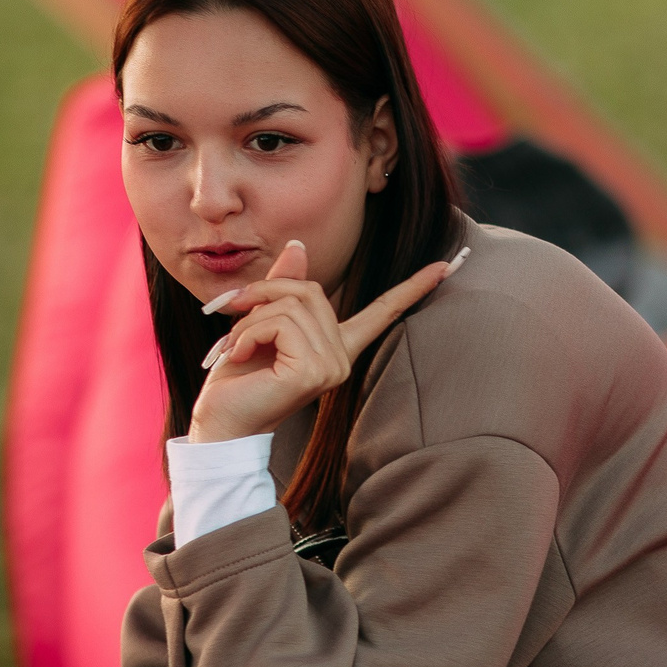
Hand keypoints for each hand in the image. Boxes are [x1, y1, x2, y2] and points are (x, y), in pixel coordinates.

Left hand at [192, 240, 464, 442]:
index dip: (414, 287)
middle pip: (310, 291)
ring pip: (292, 304)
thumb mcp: (258, 321)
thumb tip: (299, 245)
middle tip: (231, 315)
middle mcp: (342, 357)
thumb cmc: (236, 378)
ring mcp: (333, 366)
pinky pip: (280, 322)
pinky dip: (248, 330)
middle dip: (262, 295)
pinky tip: (239, 354)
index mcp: (337, 346)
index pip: (383, 313)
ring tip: (234, 345)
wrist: (220, 421)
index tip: (446, 266)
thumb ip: (283, 287)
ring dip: (249, 317)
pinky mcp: (315, 371)